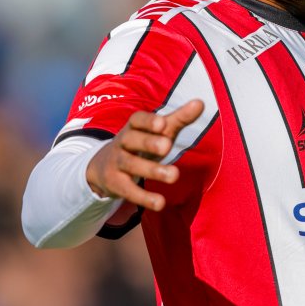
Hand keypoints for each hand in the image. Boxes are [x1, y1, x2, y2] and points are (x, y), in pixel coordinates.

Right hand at [85, 99, 204, 210]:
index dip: (148, 121)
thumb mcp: (158, 131)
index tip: (163, 123)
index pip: (137, 120)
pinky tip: (160, 203)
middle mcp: (122, 143)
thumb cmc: (140, 144)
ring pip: (131, 165)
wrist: (103, 167)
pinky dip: (144, 197)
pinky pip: (128, 190)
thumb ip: (179, 118)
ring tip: (174, 175)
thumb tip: (201, 102)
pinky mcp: (116, 184)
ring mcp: (117, 164)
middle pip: (132, 140)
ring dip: (152, 170)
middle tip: (167, 146)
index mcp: (133, 127)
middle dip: (148, 143)